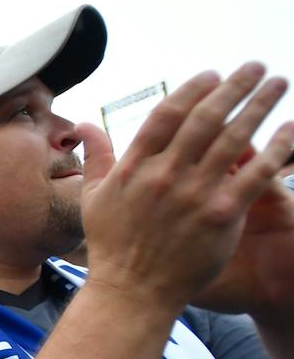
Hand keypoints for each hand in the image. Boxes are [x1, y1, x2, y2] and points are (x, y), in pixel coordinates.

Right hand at [79, 63, 293, 315]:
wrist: (132, 292)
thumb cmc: (111, 247)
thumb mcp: (92, 199)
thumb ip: (96, 158)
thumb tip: (84, 125)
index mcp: (135, 167)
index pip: (167, 114)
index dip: (193, 89)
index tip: (212, 74)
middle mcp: (165, 175)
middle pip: (205, 118)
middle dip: (234, 87)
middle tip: (255, 66)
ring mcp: (193, 194)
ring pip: (235, 138)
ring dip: (260, 105)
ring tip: (277, 83)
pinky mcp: (220, 215)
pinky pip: (256, 173)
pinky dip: (277, 148)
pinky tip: (290, 129)